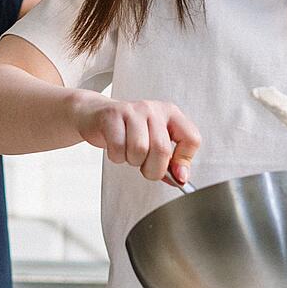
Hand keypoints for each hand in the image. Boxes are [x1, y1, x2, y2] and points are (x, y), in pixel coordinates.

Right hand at [71, 93, 200, 184]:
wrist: (95, 115)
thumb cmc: (128, 130)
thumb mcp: (154, 141)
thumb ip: (169, 161)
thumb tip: (180, 178)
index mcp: (171, 114)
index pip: (191, 138)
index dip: (184, 161)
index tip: (177, 174)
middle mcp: (154, 109)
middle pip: (162, 149)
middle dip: (153, 169)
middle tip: (145, 167)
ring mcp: (133, 110)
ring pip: (139, 149)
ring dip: (133, 161)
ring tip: (129, 153)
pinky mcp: (112, 115)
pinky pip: (118, 148)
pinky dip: (117, 157)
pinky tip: (116, 148)